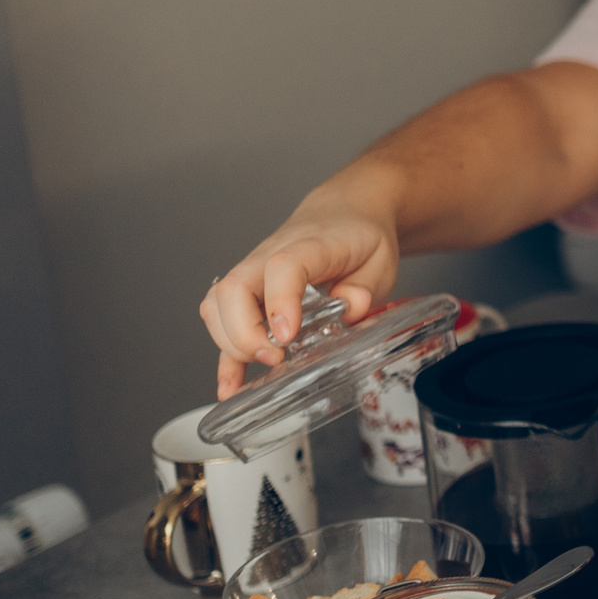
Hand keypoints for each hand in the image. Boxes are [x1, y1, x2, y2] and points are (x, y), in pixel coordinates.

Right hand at [198, 190, 401, 398]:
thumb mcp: (380, 258)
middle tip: (277, 357)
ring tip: (262, 368)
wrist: (344, 212)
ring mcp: (253, 274)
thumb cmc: (358, 236)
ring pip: (217, 305)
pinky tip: (231, 386)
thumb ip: (367, 286)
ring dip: (231, 343)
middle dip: (245, 333)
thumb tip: (350, 308)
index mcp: (310, 244)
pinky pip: (223, 323)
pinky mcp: (248, 294)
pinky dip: (226, 356)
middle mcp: (270, 256)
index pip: (283, 267)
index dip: (280, 301)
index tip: (288, 335)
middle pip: (233, 289)